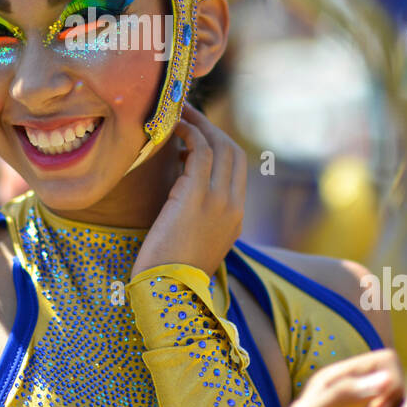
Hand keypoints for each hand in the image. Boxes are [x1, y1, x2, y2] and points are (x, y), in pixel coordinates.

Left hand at [131, 104, 246, 279]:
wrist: (169, 294)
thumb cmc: (170, 274)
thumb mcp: (192, 244)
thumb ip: (195, 219)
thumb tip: (178, 196)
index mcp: (235, 219)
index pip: (236, 170)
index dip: (219, 146)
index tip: (196, 134)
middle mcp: (233, 207)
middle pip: (233, 152)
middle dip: (211, 127)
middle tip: (188, 112)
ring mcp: (219, 201)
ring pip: (219, 146)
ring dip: (198, 123)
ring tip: (177, 112)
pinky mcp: (197, 196)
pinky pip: (199, 151)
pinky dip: (188, 134)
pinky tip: (172, 130)